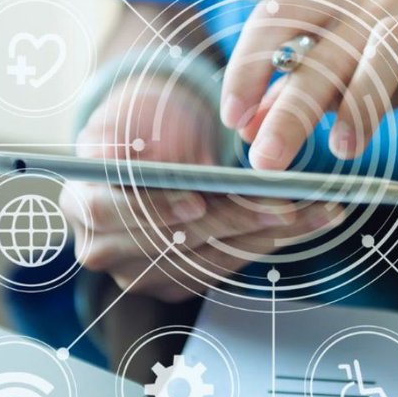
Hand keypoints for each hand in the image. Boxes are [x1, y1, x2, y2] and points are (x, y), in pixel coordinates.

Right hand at [61, 74, 338, 301]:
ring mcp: (137, 274)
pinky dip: (264, 245)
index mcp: (81, 201)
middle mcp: (101, 248)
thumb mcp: (132, 111)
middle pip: (169, 243)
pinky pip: (221, 269)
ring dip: (266, 236)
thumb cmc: (143, 120)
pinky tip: (304, 224)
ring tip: (316, 212)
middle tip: (284, 203)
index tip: (197, 200)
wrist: (151, 143)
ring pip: (206, 260)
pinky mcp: (173, 285)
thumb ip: (129, 132)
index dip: (155, 208)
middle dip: (233, 221)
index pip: (111, 212)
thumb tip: (139, 154)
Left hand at [220, 0, 397, 169]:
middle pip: (322, 51)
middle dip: (289, 110)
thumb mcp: (346, 71)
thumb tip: (247, 127)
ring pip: (381, 51)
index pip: (275, 18)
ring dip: (359, 104)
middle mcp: (373, 0)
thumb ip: (296, 93)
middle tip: (268, 160)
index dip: (247, 66)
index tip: (234, 116)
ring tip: (343, 150)